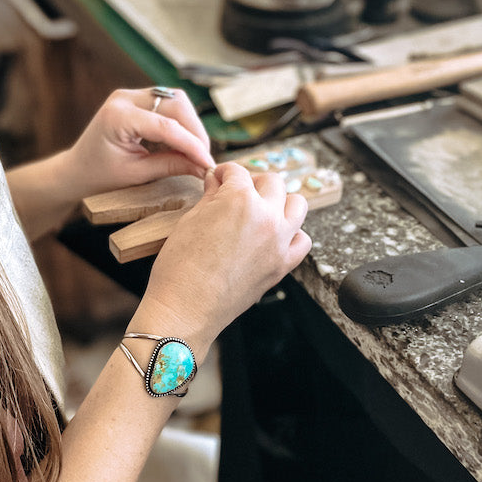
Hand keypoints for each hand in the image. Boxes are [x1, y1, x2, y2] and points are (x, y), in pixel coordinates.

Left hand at [61, 87, 214, 199]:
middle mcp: (124, 98)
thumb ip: (171, 166)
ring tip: (194, 152)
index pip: (166, 126)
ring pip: (176, 101)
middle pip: (176, 104)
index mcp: (117, 116)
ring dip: (190, 125)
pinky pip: (168, 104)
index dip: (191, 145)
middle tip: (203, 157)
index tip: (207, 162)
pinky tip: (183, 144)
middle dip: (195, 131)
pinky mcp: (137, 99)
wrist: (77, 170)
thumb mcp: (136, 174)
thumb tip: (203, 166)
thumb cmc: (100, 175)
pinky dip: (180, 123)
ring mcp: (130, 95)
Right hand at [134, 161, 311, 352]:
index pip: (237, 172)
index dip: (223, 173)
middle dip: (253, 182)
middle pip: (272, 182)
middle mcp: (265, 216)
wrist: (185, 309)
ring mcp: (278, 241)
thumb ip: (210, 197)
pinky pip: (302, 241)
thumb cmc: (179, 268)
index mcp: (239, 199)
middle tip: (238, 191)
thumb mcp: (189, 220)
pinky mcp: (282, 265)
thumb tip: (217, 182)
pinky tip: (275, 235)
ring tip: (262, 208)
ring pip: (297, 205)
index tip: (218, 179)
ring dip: (281, 201)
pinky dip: (292, 233)